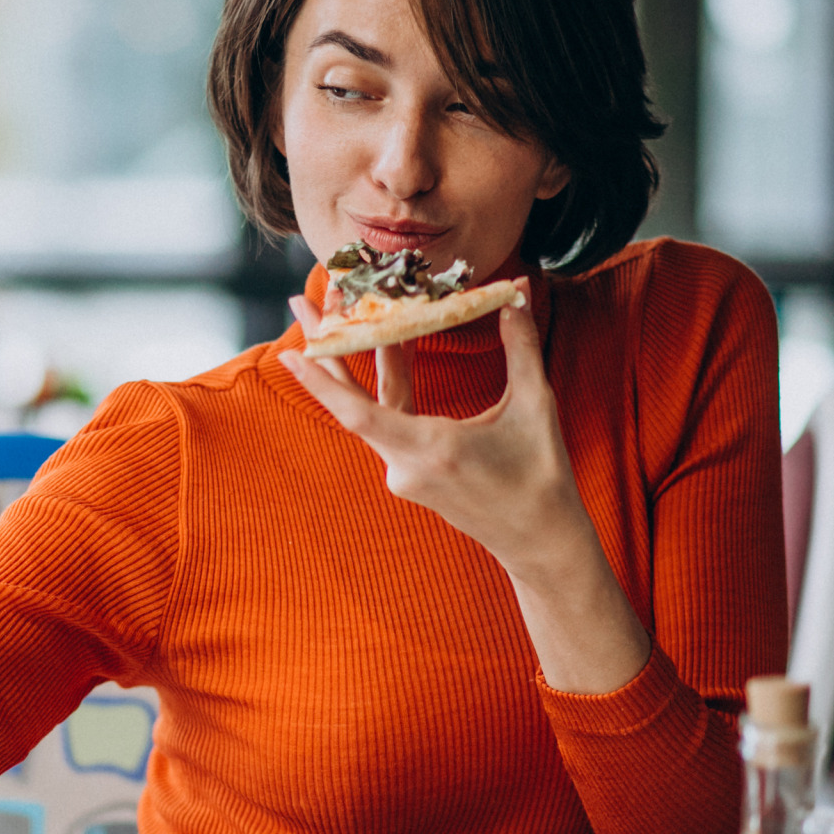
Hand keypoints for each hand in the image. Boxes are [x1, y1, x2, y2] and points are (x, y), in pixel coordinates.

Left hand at [278, 281, 651, 693]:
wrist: (539, 541)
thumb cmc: (541, 477)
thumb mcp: (535, 405)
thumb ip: (520, 345)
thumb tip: (518, 292)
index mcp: (432, 449)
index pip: (359, 414)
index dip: (321, 383)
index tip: (292, 352)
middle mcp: (406, 465)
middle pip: (352, 403)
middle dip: (326, 350)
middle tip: (303, 304)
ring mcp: (404, 473)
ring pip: (372, 410)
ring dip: (361, 361)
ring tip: (346, 310)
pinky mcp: (410, 475)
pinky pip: (389, 422)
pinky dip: (390, 383)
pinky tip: (393, 345)